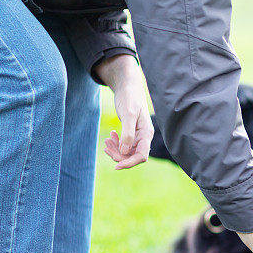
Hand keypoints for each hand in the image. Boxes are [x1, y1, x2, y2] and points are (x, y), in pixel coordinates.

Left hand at [94, 54, 153, 169]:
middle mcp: (144, 136)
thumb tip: (124, 152)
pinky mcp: (131, 132)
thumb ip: (127, 133)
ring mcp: (138, 135)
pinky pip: (124, 145)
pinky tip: (110, 137)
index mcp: (146, 134)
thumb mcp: (128, 114)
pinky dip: (116, 144)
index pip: (141, 156)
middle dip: (119, 154)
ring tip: (107, 141)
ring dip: (116, 150)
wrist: (128, 86)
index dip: (129, 163)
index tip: (116, 166)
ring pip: (127, 151)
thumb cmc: (130, 97)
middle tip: (106, 146)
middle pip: (133, 155)